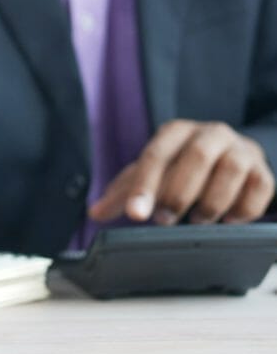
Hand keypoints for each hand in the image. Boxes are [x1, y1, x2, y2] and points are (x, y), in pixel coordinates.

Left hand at [89, 120, 274, 225]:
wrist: (230, 156)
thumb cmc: (182, 166)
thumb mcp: (151, 174)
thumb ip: (124, 192)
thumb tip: (94, 212)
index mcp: (175, 132)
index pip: (156, 156)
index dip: (144, 187)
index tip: (135, 215)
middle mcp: (209, 133)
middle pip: (195, 158)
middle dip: (178, 194)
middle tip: (164, 222)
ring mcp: (239, 149)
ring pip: (229, 170)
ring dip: (211, 202)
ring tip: (197, 221)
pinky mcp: (262, 170)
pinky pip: (258, 188)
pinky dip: (242, 209)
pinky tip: (227, 220)